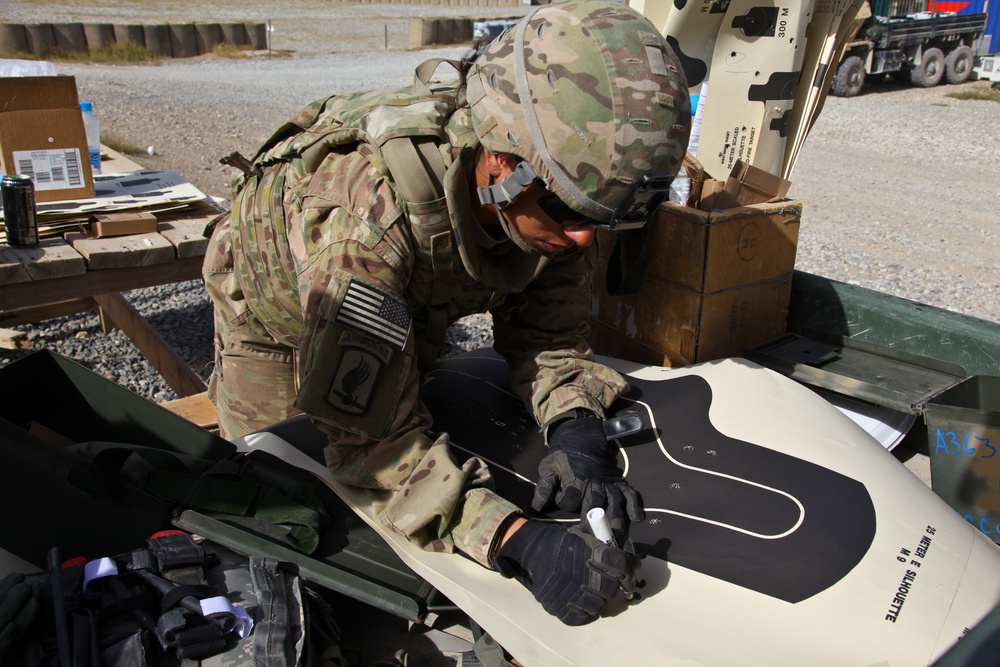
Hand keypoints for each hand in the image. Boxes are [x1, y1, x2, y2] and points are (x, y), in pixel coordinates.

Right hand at [493, 519, 638, 624]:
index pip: (622, 565)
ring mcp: (572, 595)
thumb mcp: (585, 532)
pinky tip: (581, 599)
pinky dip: (585, 610)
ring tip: (593, 588)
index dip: (630, 568)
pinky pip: (584, 616)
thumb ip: (609, 541)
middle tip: (615, 582)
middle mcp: (583, 575)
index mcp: (591, 553)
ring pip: (600, 604)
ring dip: (600, 597)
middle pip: (613, 587)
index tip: (631, 571)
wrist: (529, 551)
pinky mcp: (561, 609)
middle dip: (617, 584)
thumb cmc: (560, 541)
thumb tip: (631, 556)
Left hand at [531, 413, 643, 529]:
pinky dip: (634, 504)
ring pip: (613, 500)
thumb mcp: (548, 467)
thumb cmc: (562, 456)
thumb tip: (537, 508)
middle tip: (594, 536)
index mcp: (574, 478)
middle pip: (595, 502)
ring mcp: (607, 482)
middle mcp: (593, 481)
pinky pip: (628, 492)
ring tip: (616, 533)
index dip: (565, 503)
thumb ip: (544, 487)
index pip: (570, 498)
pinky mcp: (617, 482)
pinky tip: (637, 517)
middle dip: (595, 519)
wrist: (581, 439)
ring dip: (616, 516)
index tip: (562, 504)